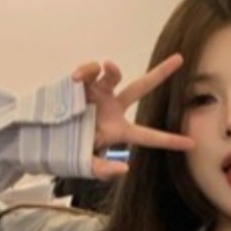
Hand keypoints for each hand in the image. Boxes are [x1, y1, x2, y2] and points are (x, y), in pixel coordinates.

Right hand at [71, 55, 194, 181]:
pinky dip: (85, 70)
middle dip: (160, 73)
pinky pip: (89, 71)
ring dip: (112, 69)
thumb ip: (104, 170)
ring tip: (106, 66)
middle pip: (141, 87)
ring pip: (113, 75)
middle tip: (180, 59)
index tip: (191, 143)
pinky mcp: (80, 85)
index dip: (169, 140)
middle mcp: (112, 107)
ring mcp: (97, 94)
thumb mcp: (86, 167)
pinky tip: (76, 78)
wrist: (40, 140)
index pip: (149, 136)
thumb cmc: (67, 153)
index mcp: (119, 130)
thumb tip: (125, 167)